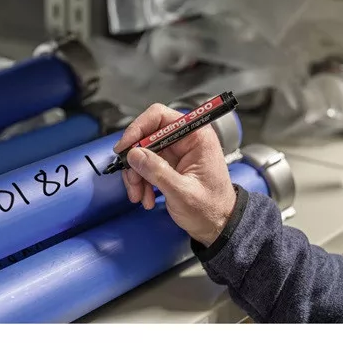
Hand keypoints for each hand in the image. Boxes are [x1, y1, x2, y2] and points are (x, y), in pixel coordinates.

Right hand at [114, 103, 236, 246]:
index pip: (160, 117)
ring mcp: (176, 152)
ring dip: (136, 175)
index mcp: (196, 136)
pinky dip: (141, 181)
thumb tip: (134, 154)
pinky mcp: (169, 165)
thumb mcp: (182, 192)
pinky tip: (146, 197)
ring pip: (143, 153)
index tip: (125, 147)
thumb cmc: (211, 209)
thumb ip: (157, 171)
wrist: (217, 226)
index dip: (138, 128)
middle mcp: (185, 140)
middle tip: (132, 180)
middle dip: (135, 160)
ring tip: (139, 195)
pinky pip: (146, 166)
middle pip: (146, 136)